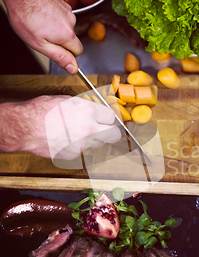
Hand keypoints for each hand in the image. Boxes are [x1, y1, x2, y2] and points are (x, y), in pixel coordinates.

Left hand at [0, 0, 82, 73]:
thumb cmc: (25, 14)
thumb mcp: (39, 44)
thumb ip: (59, 57)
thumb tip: (74, 68)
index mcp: (67, 35)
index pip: (78, 52)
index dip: (67, 54)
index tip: (55, 51)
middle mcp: (71, 21)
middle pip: (70, 38)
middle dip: (58, 40)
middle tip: (40, 35)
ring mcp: (67, 9)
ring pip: (64, 26)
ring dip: (54, 27)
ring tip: (37, 21)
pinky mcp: (62, 1)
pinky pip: (60, 15)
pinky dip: (51, 16)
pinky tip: (39, 12)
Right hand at [0, 96, 120, 158]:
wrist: (26, 128)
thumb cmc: (42, 111)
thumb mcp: (67, 100)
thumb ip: (85, 107)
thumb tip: (94, 111)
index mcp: (88, 112)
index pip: (111, 117)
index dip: (107, 117)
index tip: (104, 118)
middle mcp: (89, 129)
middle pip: (114, 135)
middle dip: (111, 132)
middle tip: (105, 130)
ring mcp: (82, 144)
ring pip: (98, 144)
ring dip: (93, 139)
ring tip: (77, 132)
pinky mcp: (74, 155)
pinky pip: (82, 151)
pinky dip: (77, 146)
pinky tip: (66, 139)